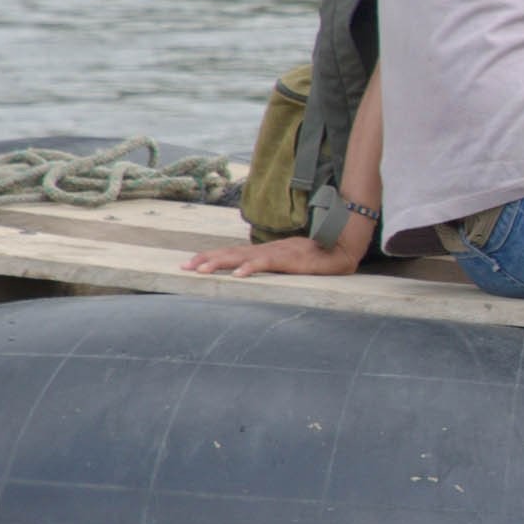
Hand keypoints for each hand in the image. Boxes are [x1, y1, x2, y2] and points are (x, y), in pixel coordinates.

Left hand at [185, 234, 363, 278]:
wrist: (338, 248)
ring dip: (220, 263)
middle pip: (230, 253)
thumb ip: (271, 266)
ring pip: (241, 257)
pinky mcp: (287, 260)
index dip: (211, 257)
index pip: (231, 253)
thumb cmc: (315, 257)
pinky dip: (250, 268)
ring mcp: (275, 253)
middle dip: (206, 259)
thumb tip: (253, 273)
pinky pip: (265, 264)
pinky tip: (238, 275)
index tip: (190, 263)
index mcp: (264, 252)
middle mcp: (265, 250)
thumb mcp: (288, 263)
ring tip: (201, 270)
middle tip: (184, 267)